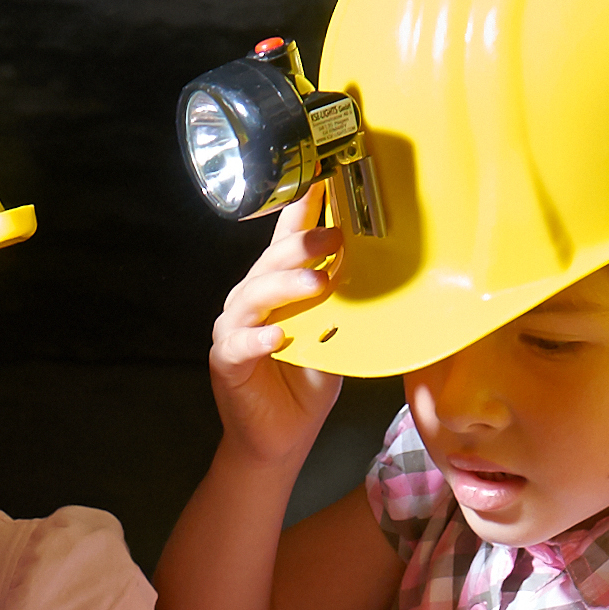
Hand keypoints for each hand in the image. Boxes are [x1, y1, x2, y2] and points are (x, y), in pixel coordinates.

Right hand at [207, 187, 344, 472]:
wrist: (280, 438)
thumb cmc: (306, 383)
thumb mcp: (336, 334)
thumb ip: (345, 300)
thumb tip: (380, 264)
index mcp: (278, 286)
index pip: (288, 235)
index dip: (302, 203)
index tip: (322, 171)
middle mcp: (251, 298)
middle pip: (272, 262)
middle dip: (302, 244)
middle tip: (334, 237)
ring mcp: (235, 328)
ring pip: (255, 294)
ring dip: (286, 286)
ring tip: (317, 283)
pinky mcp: (227, 361)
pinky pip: (241, 343)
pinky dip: (259, 337)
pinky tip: (278, 336)